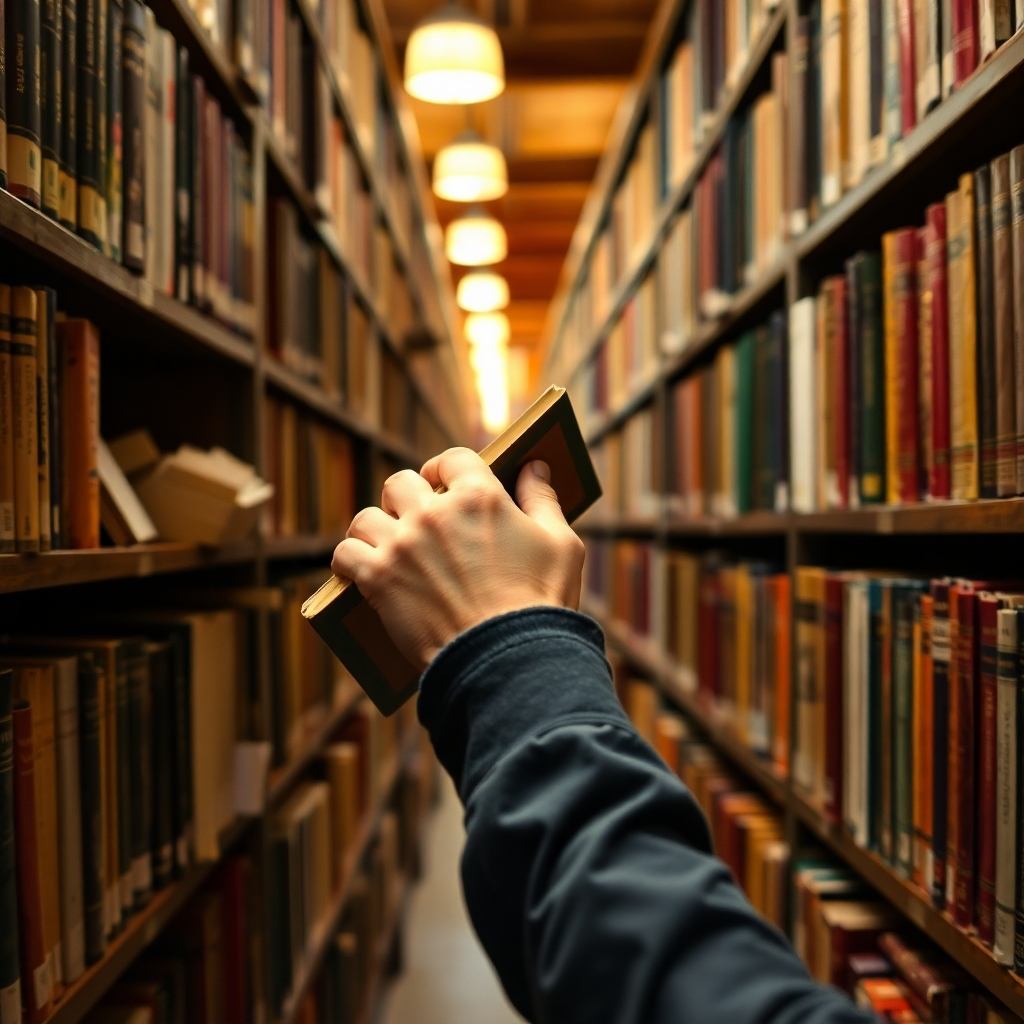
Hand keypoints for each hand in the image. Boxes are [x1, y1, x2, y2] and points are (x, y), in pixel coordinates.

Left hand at [331, 447, 585, 669]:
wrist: (508, 660)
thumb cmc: (540, 604)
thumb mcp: (561, 545)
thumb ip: (543, 500)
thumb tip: (534, 469)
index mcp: (479, 497)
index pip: (452, 460)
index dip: (445, 469)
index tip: (443, 482)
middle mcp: (434, 514)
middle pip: (400, 482)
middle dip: (406, 496)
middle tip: (413, 517)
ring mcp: (402, 545)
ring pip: (366, 518)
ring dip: (374, 530)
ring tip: (384, 546)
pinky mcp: (379, 579)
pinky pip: (345, 554)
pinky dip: (349, 562)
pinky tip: (359, 570)